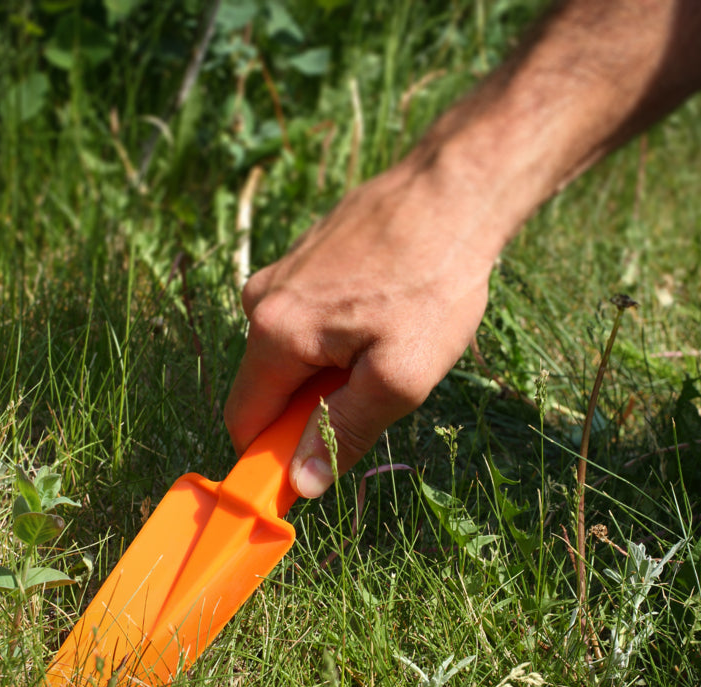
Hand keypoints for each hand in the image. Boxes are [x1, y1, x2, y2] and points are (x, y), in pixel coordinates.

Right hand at [224, 160, 500, 497]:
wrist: (456, 188)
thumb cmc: (433, 282)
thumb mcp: (400, 376)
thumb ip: (345, 431)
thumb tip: (301, 483)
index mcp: (275, 333)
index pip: (244, 420)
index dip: (273, 454)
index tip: (320, 463)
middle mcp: (262, 300)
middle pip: (270, 385)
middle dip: (316, 404)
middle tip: (382, 387)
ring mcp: (282, 272)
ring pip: (295, 351)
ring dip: (335, 365)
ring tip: (394, 338)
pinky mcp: (307, 255)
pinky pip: (310, 317)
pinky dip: (342, 330)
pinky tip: (390, 309)